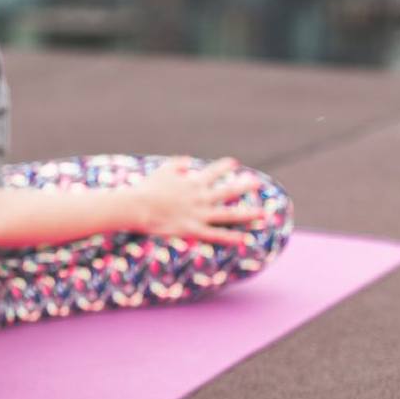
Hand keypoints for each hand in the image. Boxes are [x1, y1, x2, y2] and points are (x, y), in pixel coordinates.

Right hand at [132, 156, 262, 245]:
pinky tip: (243, 238)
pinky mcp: (192, 229)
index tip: (234, 163)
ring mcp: (198, 214)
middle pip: (227, 191)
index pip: (213, 172)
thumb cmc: (147, 188)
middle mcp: (200, 197)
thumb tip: (187, 160)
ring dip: (246, 213)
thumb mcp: (163, 170)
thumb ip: (177, 164)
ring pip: (228, 214)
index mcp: (192, 182)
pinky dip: (229, 237)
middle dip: (244, 186)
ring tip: (262, 213)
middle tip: (257, 183)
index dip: (224, 167)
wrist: (137, 206)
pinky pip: (215, 234)